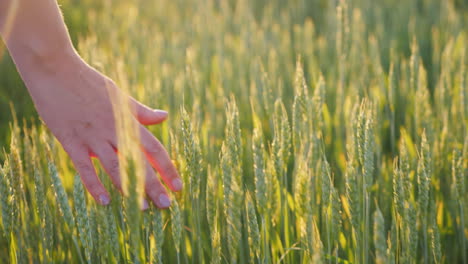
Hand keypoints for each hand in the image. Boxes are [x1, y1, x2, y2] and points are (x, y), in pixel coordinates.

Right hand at [24, 53, 181, 207]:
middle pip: (138, 162)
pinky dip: (94, 184)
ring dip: (129, 188)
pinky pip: (84, 167)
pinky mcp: (70, 141)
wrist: (55, 70)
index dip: (167, 167)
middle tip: (166, 204)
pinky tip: (106, 201)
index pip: (153, 148)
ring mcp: (91, 137)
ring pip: (115, 167)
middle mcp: (113, 131)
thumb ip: (141, 111)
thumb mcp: (120, 95)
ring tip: (142, 208)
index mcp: (127, 120)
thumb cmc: (90, 82)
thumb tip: (165, 116)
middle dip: (153, 184)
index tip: (178, 185)